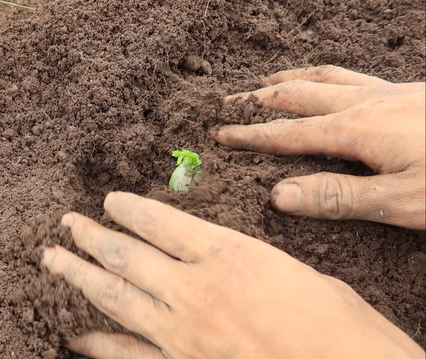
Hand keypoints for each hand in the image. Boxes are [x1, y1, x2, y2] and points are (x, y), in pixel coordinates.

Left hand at [40, 192, 423, 358]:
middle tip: (66, 225)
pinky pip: (126, 353)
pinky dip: (98, 344)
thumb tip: (218, 254)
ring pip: (114, 297)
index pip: (158, 221)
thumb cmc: (337, 324)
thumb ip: (244, 259)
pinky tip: (77, 336)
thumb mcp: (292, 270)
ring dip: (78, 276)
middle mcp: (193, 289)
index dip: (126, 208)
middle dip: (90, 237)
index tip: (108, 201)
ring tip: (53, 260)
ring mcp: (181, 333)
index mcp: (224, 254)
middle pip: (125, 255)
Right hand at [213, 65, 424, 228]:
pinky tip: (326, 85)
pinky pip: (350, 75)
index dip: (250, 136)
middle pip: (298, 95)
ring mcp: (389, 92)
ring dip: (288, 81)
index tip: (219, 135)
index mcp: (357, 129)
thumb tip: (278, 196)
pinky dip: (323, 76)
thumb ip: (339, 197)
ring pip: (324, 78)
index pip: (288, 133)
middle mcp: (367, 102)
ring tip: (265, 82)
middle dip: (258, 101)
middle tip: (228, 104)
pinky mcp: (408, 92)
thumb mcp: (401, 201)